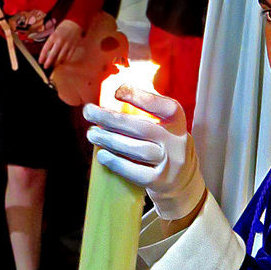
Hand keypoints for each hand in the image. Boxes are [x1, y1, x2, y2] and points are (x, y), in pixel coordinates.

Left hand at [40, 19, 82, 68]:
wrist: (74, 24)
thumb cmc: (62, 29)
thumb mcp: (54, 33)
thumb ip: (50, 43)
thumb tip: (46, 54)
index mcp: (53, 37)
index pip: (45, 49)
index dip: (42, 57)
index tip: (40, 62)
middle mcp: (60, 41)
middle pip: (52, 55)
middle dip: (48, 62)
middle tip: (46, 67)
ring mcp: (67, 45)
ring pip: (60, 58)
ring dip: (56, 63)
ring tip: (53, 65)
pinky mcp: (73, 47)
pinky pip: (68, 57)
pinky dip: (64, 61)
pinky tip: (61, 62)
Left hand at [83, 87, 205, 219]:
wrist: (181, 180)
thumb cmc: (163, 144)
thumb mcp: (164, 124)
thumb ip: (147, 107)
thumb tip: (118, 87)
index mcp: (177, 121)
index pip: (164, 106)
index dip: (142, 97)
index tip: (116, 92)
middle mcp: (177, 141)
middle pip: (142, 128)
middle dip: (111, 119)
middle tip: (88, 112)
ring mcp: (170, 164)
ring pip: (138, 150)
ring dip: (110, 140)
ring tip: (91, 134)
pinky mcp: (160, 182)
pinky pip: (136, 173)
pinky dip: (117, 163)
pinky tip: (102, 155)